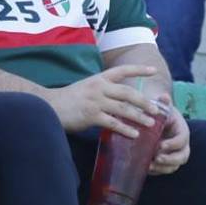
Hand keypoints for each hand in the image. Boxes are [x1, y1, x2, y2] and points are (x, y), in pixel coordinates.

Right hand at [44, 64, 159, 135]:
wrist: (49, 105)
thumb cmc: (68, 99)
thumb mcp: (86, 88)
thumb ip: (102, 91)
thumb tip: (121, 100)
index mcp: (99, 78)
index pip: (122, 70)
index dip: (138, 70)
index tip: (153, 70)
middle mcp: (99, 87)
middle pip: (128, 93)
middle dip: (144, 102)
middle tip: (156, 110)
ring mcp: (95, 101)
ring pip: (123, 108)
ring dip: (139, 117)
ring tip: (151, 124)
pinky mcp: (91, 115)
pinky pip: (113, 123)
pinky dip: (126, 129)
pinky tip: (134, 134)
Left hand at [148, 98, 190, 174]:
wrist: (155, 118)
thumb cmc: (160, 111)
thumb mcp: (162, 106)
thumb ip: (163, 102)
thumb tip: (164, 96)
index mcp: (182, 131)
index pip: (182, 140)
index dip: (173, 144)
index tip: (160, 145)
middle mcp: (181, 145)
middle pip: (182, 157)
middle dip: (170, 159)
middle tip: (156, 158)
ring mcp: (174, 154)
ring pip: (174, 166)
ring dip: (163, 167)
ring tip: (149, 165)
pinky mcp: (166, 161)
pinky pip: (164, 169)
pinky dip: (156, 170)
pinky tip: (145, 168)